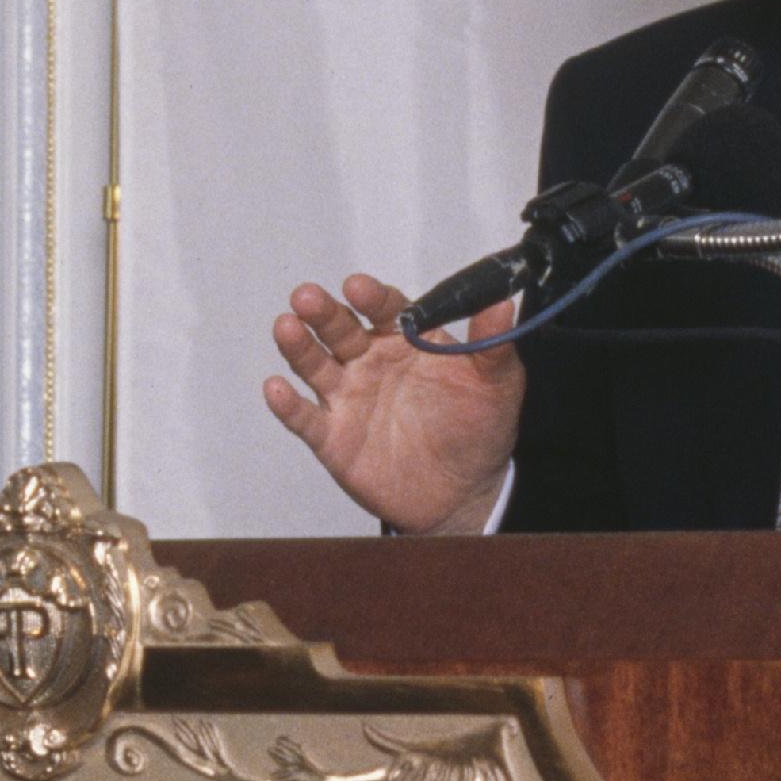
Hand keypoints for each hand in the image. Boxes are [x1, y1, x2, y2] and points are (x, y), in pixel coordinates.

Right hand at [263, 274, 520, 535]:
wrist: (464, 493)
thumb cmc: (479, 429)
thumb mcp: (497, 384)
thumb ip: (492, 344)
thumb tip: (503, 301)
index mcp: (406, 342)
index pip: (384, 310)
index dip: (370, 297)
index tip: (358, 287)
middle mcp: (370, 363)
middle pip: (341, 330)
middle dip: (323, 312)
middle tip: (307, 297)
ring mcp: (348, 399)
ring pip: (315, 366)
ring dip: (299, 346)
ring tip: (286, 327)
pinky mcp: (332, 438)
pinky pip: (305, 419)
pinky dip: (287, 405)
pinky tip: (276, 389)